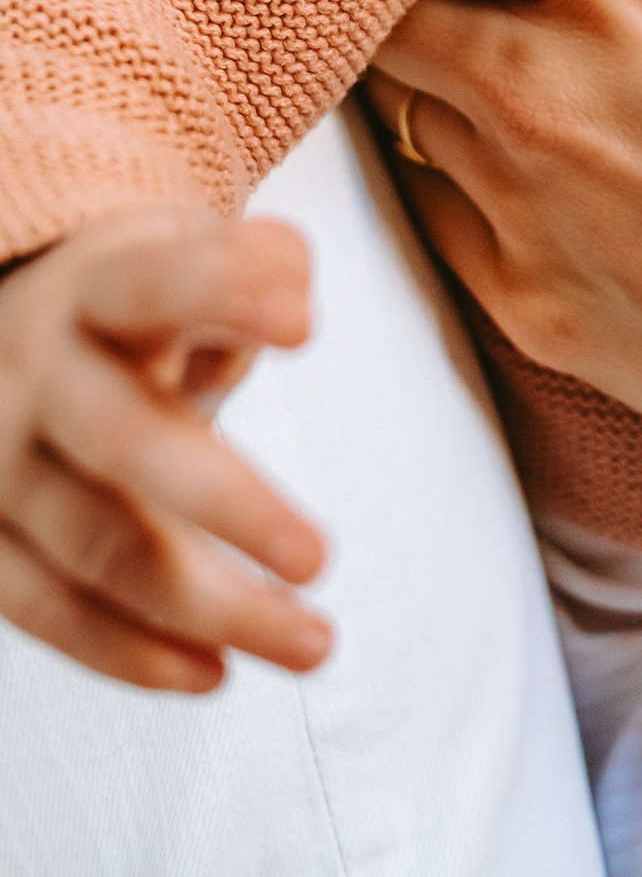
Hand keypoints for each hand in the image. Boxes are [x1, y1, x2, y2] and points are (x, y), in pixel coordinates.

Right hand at [0, 209, 330, 690]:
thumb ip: (255, 267)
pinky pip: (48, 610)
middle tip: (321, 559)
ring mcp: (1, 463)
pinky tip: (214, 671)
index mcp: (97, 288)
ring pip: (100, 548)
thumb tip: (291, 299)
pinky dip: (132, 652)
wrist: (18, 332)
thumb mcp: (189, 257)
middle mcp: (36, 375)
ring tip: (311, 640)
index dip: (225, 295)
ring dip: (211, 607)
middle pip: (126, 442)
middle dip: (227, 504)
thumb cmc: (139, 300)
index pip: (155, 285)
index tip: (306, 328)